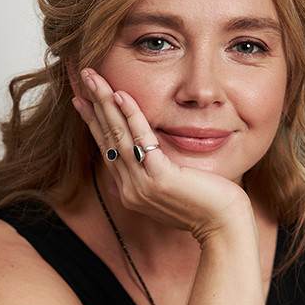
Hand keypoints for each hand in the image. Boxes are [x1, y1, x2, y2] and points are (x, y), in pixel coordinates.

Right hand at [73, 68, 250, 241]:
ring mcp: (142, 185)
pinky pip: (140, 139)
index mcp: (132, 192)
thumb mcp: (171, 195)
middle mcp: (130, 190)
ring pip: (117, 136)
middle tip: (82, 78)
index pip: (108, 150)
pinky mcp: (159, 178)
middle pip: (107, 139)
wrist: (223, 227)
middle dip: (93, 105)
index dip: (94, 123)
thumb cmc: (206, 208)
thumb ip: (150, 183)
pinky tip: (120, 95)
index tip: (82, 100)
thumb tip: (124, 184)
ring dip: (104, 102)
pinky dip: (130, 115)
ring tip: (93, 78)